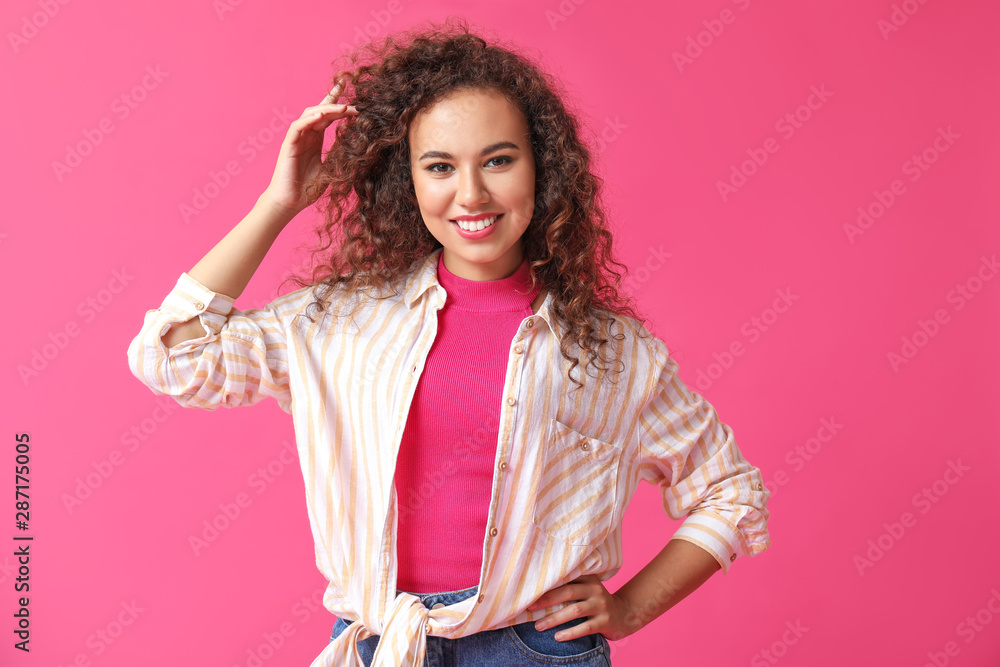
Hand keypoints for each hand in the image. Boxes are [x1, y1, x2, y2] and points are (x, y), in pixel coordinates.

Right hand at [261, 77, 359, 215]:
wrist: (290, 202)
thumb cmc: (307, 188)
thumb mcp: (330, 168)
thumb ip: (339, 155)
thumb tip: (356, 145)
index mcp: (315, 139)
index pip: (327, 116)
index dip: (336, 103)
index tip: (351, 93)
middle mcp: (306, 135)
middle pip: (320, 111)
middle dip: (337, 104)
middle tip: (356, 104)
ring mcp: (296, 138)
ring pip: (310, 114)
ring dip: (327, 109)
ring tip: (344, 108)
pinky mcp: (288, 145)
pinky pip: (297, 126)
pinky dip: (308, 120)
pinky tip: (321, 117)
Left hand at [526, 574, 639, 642]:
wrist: (625, 614)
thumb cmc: (597, 601)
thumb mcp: (587, 588)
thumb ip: (570, 585)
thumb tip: (539, 590)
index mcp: (588, 578)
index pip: (565, 578)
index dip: (547, 584)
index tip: (530, 590)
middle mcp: (595, 590)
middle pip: (568, 592)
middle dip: (547, 600)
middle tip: (530, 608)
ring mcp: (601, 606)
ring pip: (575, 611)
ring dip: (554, 619)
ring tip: (539, 626)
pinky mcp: (605, 622)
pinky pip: (585, 628)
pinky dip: (570, 632)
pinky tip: (558, 637)